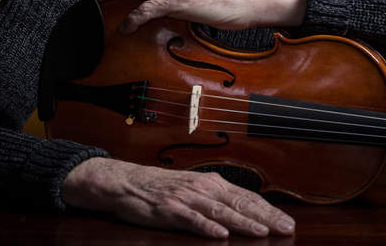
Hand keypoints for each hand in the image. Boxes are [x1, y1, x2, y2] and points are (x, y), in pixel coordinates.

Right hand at [62, 158, 294, 238]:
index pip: (247, 196)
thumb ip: (217, 198)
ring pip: (220, 211)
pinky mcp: (170, 209)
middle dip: (266, 217)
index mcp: (212, 182)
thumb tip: (246, 210)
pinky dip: (206, 227)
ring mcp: (187, 197)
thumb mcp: (194, 188)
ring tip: (262, 232)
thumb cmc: (164, 187)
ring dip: (243, 222)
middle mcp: (203, 187)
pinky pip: (191, 220)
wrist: (128, 181)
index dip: (269, 209)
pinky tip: (220, 235)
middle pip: (240, 203)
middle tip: (287, 229)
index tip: (288, 221)